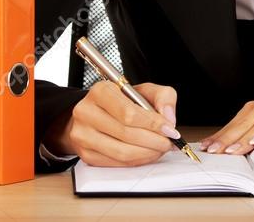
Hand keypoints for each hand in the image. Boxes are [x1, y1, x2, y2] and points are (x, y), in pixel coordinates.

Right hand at [45, 80, 180, 166]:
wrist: (96, 113)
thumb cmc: (121, 101)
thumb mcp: (144, 90)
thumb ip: (163, 97)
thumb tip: (168, 118)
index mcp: (101, 91)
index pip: (129, 113)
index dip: (153, 124)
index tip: (170, 130)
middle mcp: (86, 112)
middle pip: (126, 134)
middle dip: (154, 141)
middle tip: (169, 142)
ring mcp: (83, 135)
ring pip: (121, 152)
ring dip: (147, 153)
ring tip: (160, 149)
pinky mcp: (85, 154)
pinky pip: (116, 163)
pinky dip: (136, 161)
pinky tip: (146, 154)